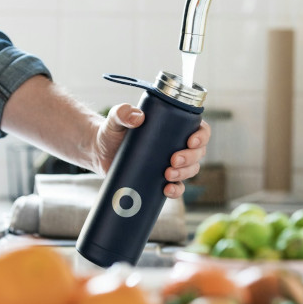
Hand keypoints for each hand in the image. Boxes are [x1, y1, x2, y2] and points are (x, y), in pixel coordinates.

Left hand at [91, 103, 210, 198]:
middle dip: (190, 158)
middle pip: (198, 153)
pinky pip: (177, 187)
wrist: (100, 152)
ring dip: (185, 174)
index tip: (191, 141)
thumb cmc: (112, 131)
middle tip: (173, 160)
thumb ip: (122, 113)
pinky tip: (167, 190)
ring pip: (191, 170)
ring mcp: (170, 164)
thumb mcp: (116, 119)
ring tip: (168, 175)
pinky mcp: (161, 180)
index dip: (202, 136)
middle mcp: (177, 145)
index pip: (199, 129)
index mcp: (174, 126)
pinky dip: (176, 191)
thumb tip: (136, 117)